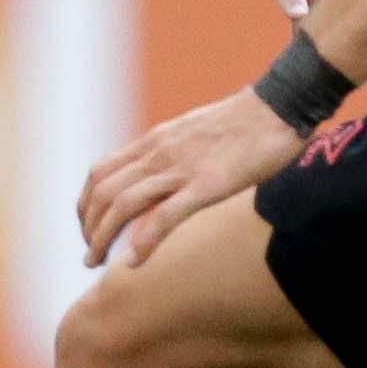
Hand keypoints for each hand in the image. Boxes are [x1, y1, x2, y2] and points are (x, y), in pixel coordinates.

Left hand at [80, 88, 304, 267]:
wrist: (280, 105)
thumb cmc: (245, 123)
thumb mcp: (193, 133)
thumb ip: (171, 154)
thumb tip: (159, 177)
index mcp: (154, 141)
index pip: (100, 172)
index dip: (86, 204)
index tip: (89, 228)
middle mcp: (158, 152)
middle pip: (104, 192)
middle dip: (89, 227)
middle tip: (88, 255)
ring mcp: (181, 168)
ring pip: (123, 204)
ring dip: (102, 238)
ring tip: (95, 262)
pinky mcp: (207, 184)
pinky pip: (164, 215)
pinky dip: (143, 241)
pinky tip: (134, 261)